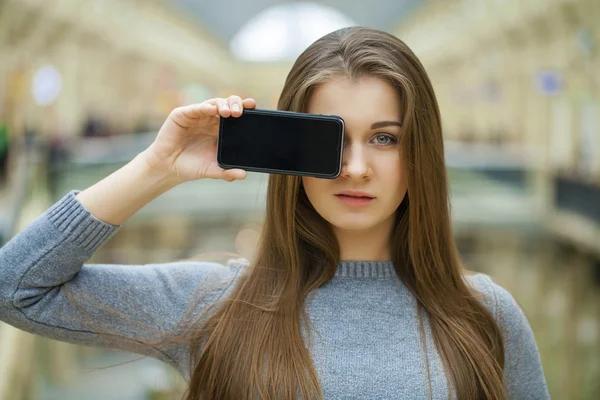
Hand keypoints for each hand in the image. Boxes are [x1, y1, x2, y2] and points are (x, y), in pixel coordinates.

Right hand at [140, 95, 255, 182]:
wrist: (168, 169)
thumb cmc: (192, 166)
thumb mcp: (212, 170)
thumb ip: (227, 172)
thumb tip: (244, 174)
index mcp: (220, 129)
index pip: (235, 115)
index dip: (245, 109)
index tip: (254, 107)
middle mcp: (210, 119)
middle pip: (227, 105)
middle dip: (236, 104)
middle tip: (240, 112)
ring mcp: (196, 116)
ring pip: (213, 103)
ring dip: (222, 105)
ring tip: (228, 112)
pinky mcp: (182, 115)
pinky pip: (195, 108)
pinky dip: (204, 107)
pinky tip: (211, 110)